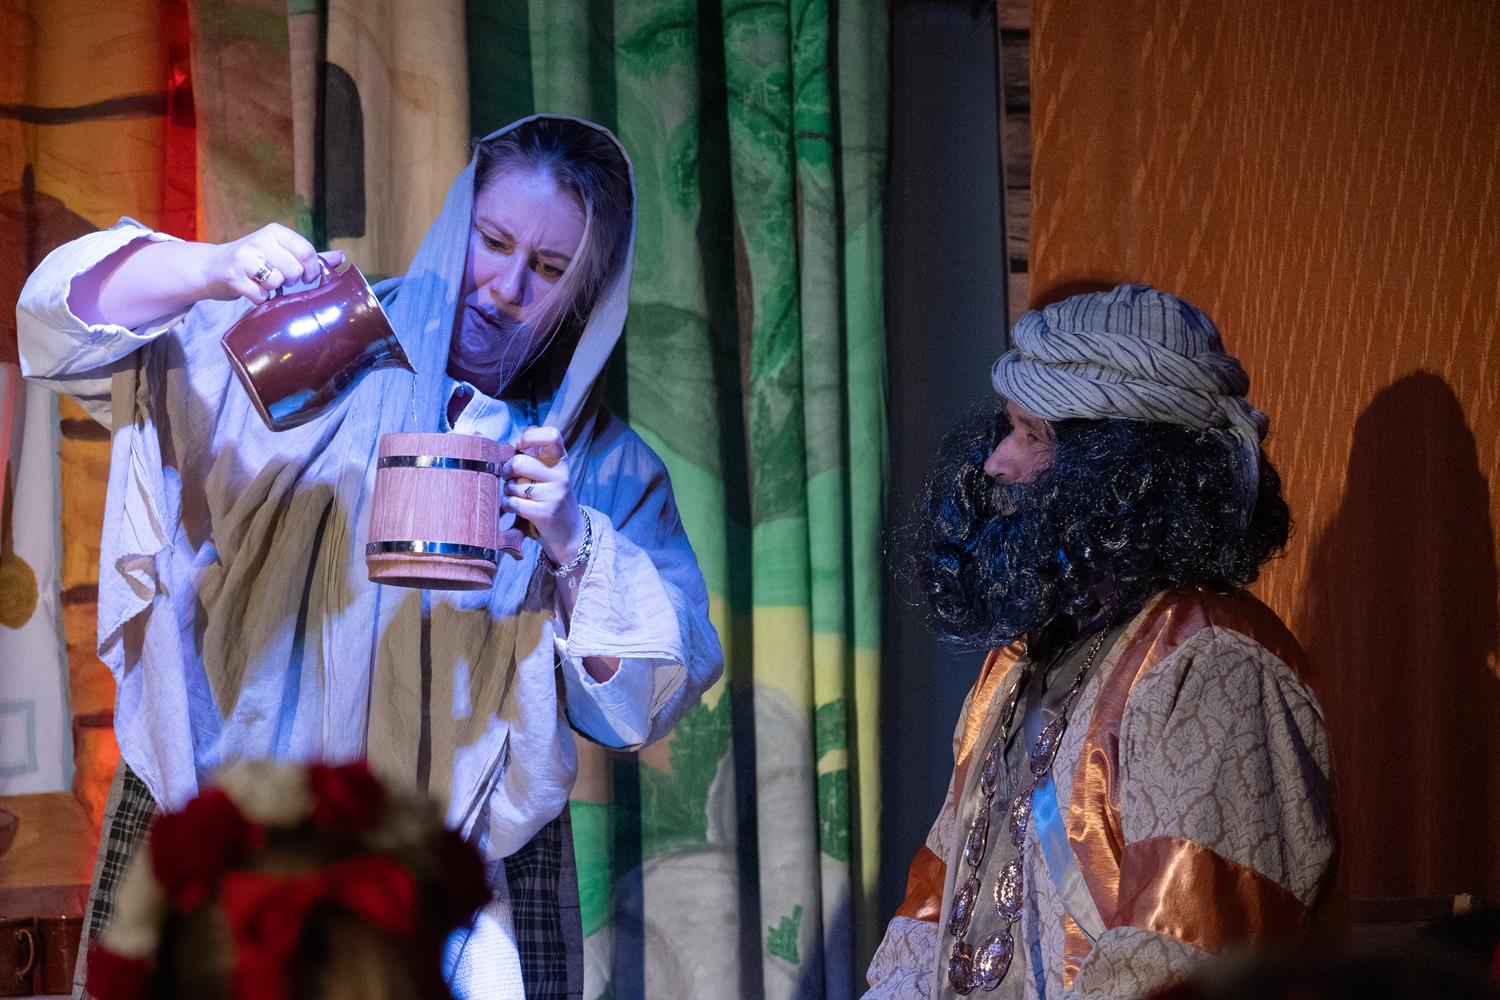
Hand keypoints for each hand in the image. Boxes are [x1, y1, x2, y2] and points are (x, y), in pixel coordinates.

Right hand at [200, 224, 344, 304]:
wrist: (211, 267)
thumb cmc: (253, 261)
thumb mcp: (280, 252)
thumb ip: (309, 256)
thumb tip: (340, 257)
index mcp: (275, 232)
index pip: (306, 252)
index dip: (311, 270)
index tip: (307, 277)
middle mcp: (259, 241)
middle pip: (294, 270)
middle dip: (291, 281)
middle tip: (280, 279)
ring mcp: (244, 259)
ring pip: (277, 282)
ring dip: (274, 290)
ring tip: (264, 283)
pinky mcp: (233, 277)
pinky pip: (261, 296)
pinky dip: (261, 299)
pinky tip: (253, 291)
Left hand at [502, 426, 585, 562]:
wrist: (568, 529)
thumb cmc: (549, 495)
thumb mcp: (548, 471)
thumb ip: (533, 453)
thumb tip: (514, 434)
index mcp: (560, 460)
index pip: (552, 435)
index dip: (530, 437)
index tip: (520, 447)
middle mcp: (561, 475)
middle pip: (519, 462)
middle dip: (507, 470)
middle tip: (510, 477)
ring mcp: (554, 494)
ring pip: (513, 485)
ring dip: (507, 491)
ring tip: (516, 495)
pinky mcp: (545, 513)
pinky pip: (513, 503)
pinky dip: (507, 505)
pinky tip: (514, 506)